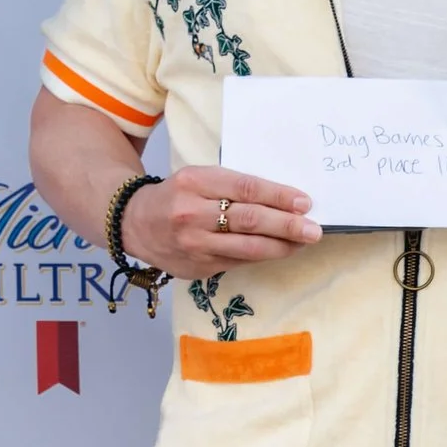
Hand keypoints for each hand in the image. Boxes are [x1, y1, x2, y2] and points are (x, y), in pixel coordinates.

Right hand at [123, 167, 317, 278]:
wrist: (133, 223)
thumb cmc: (177, 195)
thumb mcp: (199, 179)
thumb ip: (233, 187)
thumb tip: (283, 201)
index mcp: (194, 182)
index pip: (245, 189)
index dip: (278, 197)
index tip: (304, 203)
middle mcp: (192, 214)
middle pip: (250, 220)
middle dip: (287, 225)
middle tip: (313, 229)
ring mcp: (194, 244)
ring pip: (247, 247)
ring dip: (282, 246)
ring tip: (303, 242)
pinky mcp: (197, 267)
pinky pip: (239, 261)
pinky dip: (263, 256)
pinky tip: (280, 250)